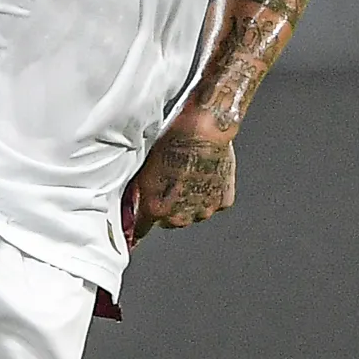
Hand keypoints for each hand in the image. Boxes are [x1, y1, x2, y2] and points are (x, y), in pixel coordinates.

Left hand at [124, 105, 236, 237]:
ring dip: (191, 201)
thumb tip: (135, 202)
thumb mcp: (145, 168)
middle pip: (170, 222)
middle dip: (169, 208)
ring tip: (191, 175)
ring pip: (194, 213)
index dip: (140, 224)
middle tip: (172, 183)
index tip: (140, 222)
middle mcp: (179, 216)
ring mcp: (203, 210)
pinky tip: (207, 174)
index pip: (141, 230)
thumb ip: (141, 193)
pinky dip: (211, 193)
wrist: (205, 128)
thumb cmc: (174, 141)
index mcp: (155, 208)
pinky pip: (214, 204)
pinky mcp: (223, 201)